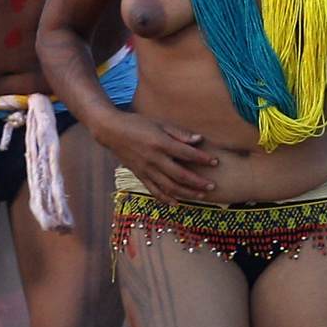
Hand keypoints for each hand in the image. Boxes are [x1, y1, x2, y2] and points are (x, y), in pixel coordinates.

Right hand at [98, 106, 215, 200]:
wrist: (111, 131)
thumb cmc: (137, 123)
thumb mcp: (159, 123)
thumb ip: (179, 133)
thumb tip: (199, 140)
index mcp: (160, 143)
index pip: (186, 154)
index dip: (202, 159)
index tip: (215, 162)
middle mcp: (154, 159)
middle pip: (180, 175)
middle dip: (198, 182)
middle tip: (213, 186)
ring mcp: (146, 169)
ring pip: (169, 187)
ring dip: (186, 193)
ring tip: (201, 196)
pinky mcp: (140, 175)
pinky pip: (154, 191)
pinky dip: (166, 198)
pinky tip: (177, 203)